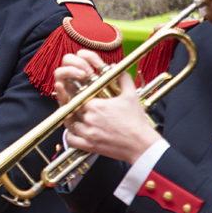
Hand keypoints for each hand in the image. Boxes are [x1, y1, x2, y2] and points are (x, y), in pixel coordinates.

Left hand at [55, 50, 160, 164]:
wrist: (142, 145)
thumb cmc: (137, 121)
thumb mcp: (131, 96)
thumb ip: (122, 78)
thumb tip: (116, 67)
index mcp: (95, 105)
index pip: (77, 95)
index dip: (77, 94)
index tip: (81, 94)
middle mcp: (89, 118)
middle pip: (72, 108)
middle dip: (75, 106)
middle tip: (79, 105)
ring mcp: (87, 133)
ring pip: (69, 123)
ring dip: (72, 119)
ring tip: (78, 116)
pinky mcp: (88, 146)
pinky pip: (71, 139)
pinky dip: (71, 135)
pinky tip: (77, 131)